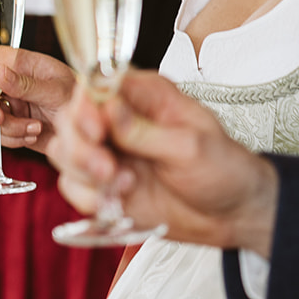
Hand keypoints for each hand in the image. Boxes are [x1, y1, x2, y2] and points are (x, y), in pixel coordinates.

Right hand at [0, 45, 74, 151]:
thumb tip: (0, 73)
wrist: (91, 133)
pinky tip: (35, 134)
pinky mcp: (12, 126)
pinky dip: (14, 138)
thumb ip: (28, 84)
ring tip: (36, 127)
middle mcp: (12, 83)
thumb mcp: (58, 90)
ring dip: (8, 126)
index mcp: (24, 64)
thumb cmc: (81, 102)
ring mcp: (11, 105)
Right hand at [48, 69, 279, 253]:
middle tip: (107, 169)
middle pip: (71, 119)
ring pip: (65, 152)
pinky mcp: (106, 184)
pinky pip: (73, 186)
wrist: (233, 213)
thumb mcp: (191, 146)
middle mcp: (122, 120)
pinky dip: (88, 197)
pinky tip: (118, 202)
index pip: (96, 85)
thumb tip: (108, 107)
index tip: (96, 131)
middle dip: (81, 146)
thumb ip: (145, 130)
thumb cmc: (224, 169)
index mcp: (146, 96)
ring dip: (84, 173)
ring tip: (122, 186)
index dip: (86, 106)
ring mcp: (112, 152)